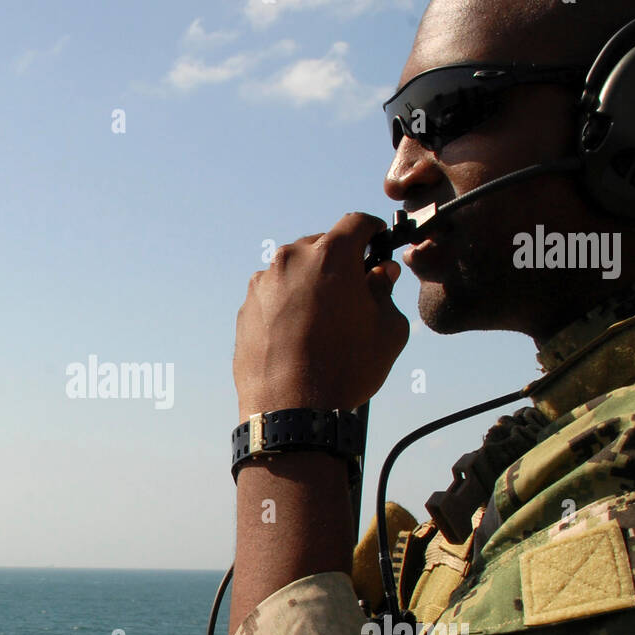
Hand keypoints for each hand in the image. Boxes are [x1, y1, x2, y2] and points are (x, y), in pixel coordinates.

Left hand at [234, 212, 408, 417]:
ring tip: (324, 319)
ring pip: (295, 270)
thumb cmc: (345, 369)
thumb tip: (380, 274)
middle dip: (341, 261)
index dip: (373, 231)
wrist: (290, 411)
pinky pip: (274, 295)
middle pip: (322, 245)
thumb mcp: (388, 330)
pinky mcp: (245, 308)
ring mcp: (263, 283)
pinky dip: (288, 304)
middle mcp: (291, 259)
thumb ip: (386, 291)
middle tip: (355, 290)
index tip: (378, 243)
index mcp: (331, 254)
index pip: (357, 223)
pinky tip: (299, 334)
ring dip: (311, 283)